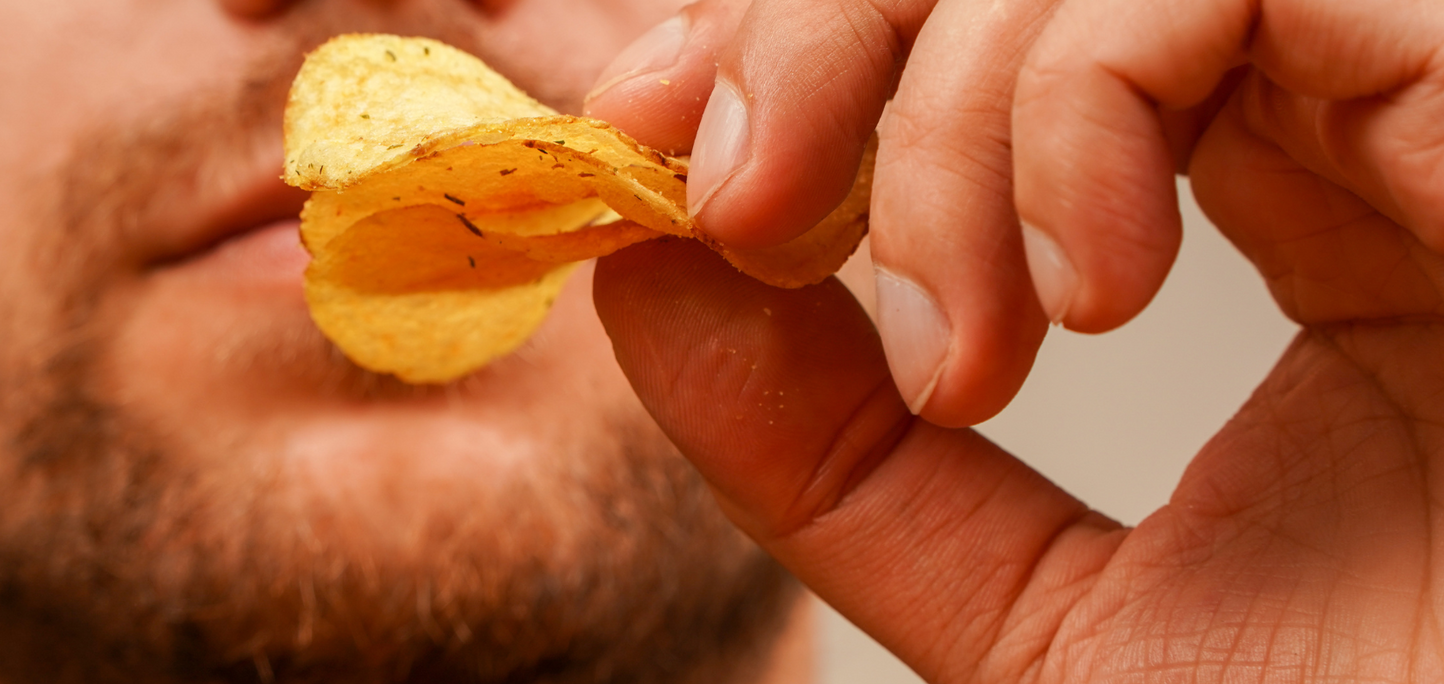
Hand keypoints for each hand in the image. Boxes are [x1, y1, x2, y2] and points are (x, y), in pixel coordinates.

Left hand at [592, 0, 1443, 680]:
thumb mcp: (1028, 616)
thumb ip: (828, 454)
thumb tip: (650, 269)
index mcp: (1227, 216)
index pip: (969, 41)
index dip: (786, 52)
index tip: (652, 157)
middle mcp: (1327, 121)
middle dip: (816, 33)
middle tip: (738, 202)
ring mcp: (1422, 87)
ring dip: (946, 111)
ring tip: (966, 350)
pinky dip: (1092, 96)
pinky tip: (1094, 297)